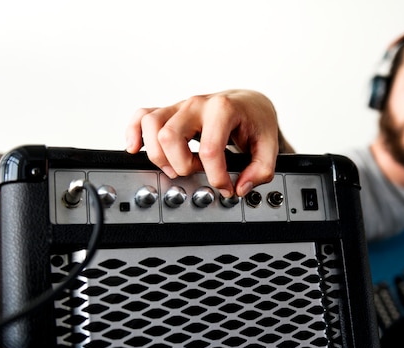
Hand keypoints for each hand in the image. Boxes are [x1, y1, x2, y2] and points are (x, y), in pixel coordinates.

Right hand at [125, 89, 279, 197]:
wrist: (250, 104)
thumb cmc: (255, 121)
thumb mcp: (269, 146)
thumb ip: (261, 170)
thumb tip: (241, 186)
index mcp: (223, 109)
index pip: (210, 150)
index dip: (217, 177)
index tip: (226, 187)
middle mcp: (198, 104)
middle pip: (170, 136)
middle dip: (182, 165)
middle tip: (198, 171)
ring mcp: (181, 106)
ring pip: (151, 126)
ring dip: (160, 155)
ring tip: (177, 165)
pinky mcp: (171, 112)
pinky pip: (142, 116)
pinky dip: (134, 132)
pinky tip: (136, 149)